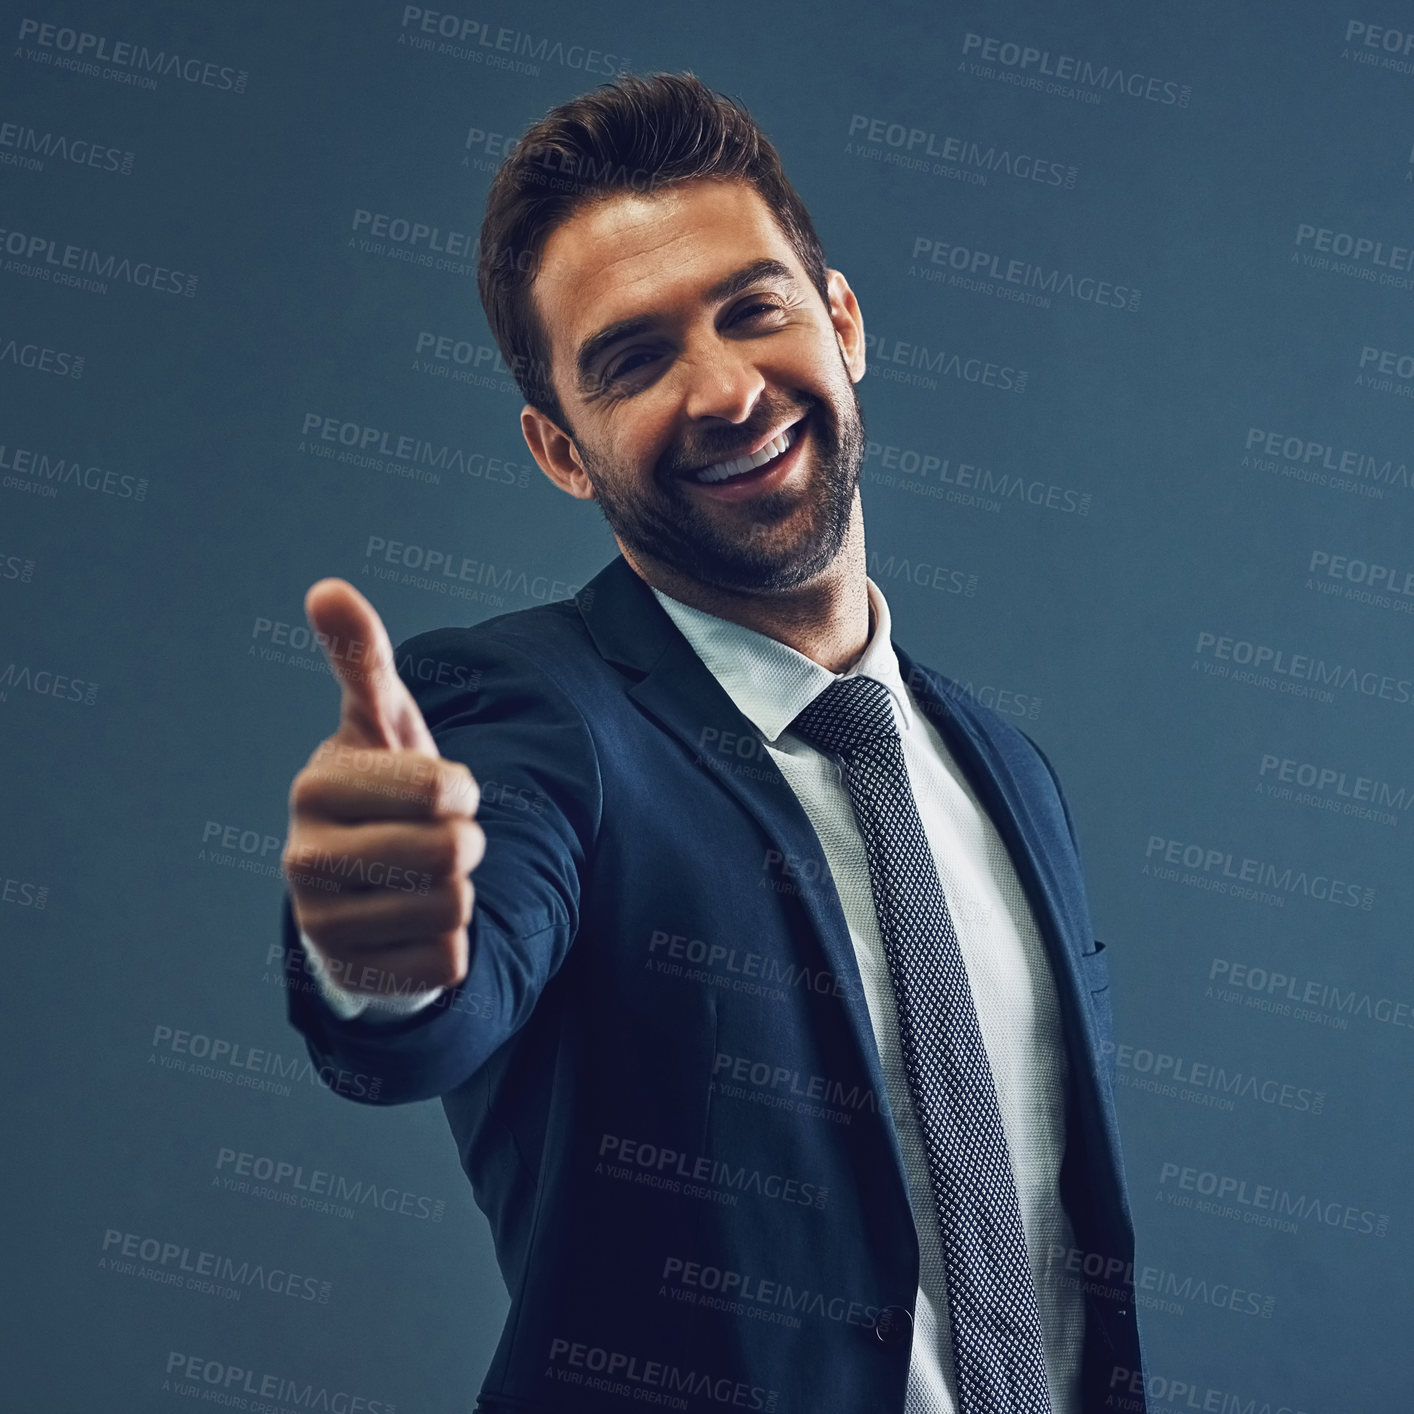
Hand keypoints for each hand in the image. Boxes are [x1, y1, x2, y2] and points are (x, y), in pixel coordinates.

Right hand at [282, 579, 483, 997]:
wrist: (367, 884)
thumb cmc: (385, 788)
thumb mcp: (382, 721)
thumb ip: (363, 658)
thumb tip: (327, 588)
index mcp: (316, 788)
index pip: (443, 789)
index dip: (462, 788)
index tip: (443, 787)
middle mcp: (305, 860)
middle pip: (453, 851)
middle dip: (465, 840)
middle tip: (436, 836)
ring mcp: (324, 925)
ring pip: (455, 907)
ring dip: (460, 891)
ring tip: (423, 877)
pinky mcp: (355, 978)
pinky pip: (449, 960)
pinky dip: (451, 944)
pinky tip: (414, 925)